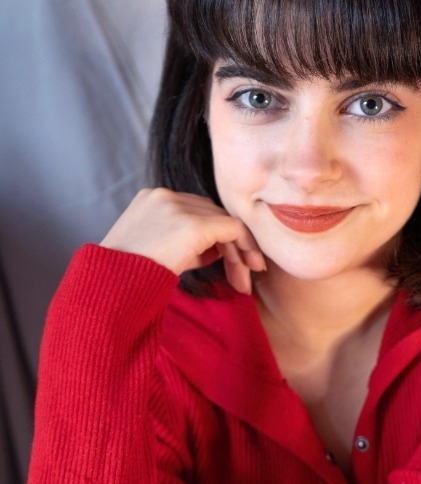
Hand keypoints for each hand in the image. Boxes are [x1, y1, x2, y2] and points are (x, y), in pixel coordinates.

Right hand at [99, 188, 265, 292]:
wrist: (109, 288)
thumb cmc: (127, 278)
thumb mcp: (154, 252)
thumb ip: (184, 243)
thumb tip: (217, 249)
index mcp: (151, 198)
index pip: (196, 210)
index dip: (215, 236)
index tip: (229, 263)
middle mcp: (165, 196)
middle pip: (212, 213)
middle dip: (231, 245)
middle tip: (244, 276)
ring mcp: (178, 207)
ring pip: (225, 222)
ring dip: (239, 251)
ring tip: (244, 281)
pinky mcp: (193, 225)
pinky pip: (232, 230)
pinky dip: (244, 247)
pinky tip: (247, 269)